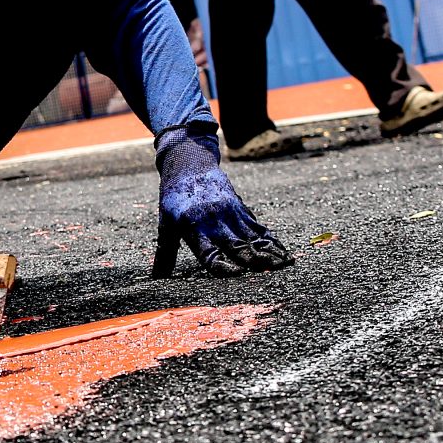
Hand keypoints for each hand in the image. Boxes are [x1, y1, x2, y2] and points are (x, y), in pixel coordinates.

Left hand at [153, 128, 292, 276]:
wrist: (188, 163)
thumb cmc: (173, 197)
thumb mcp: (165, 223)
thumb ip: (165, 253)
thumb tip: (157, 278)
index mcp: (194, 228)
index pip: (209, 252)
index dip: (223, 265)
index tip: (237, 274)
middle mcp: (215, 221)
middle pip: (236, 245)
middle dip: (253, 260)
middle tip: (270, 273)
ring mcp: (230, 214)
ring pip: (252, 237)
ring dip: (269, 251)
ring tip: (285, 265)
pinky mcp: (240, 208)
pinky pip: (258, 228)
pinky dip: (271, 241)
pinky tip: (283, 252)